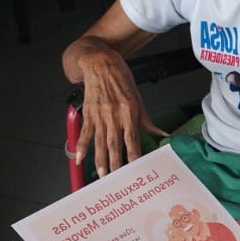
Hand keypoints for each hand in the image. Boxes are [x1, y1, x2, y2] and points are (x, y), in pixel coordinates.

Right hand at [75, 47, 167, 174]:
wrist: (99, 61)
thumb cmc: (120, 77)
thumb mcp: (137, 97)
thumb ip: (146, 119)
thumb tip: (160, 133)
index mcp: (129, 110)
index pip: (133, 137)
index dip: (134, 153)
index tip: (136, 167)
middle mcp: (114, 114)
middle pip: (116, 143)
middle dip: (116, 162)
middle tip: (117, 178)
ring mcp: (100, 114)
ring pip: (100, 141)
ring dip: (101, 159)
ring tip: (102, 174)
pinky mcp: (89, 113)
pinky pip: (85, 132)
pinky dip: (81, 146)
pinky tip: (79, 158)